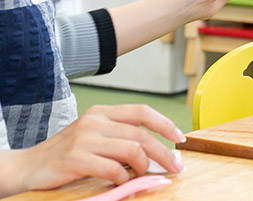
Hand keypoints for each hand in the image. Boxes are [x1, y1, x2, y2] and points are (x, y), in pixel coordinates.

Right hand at [9, 105, 184, 195]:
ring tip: (146, 177)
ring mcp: (84, 138)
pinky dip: (123, 179)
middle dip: (163, 152)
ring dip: (145, 167)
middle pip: (141, 134)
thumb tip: (156, 150)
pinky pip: (112, 169)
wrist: (27, 167)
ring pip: (131, 150)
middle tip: (175, 167)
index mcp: (103, 112)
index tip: (180, 140)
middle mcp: (95, 120)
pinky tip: (123, 185)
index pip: (142, 112)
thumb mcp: (94, 137)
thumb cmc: (66, 154)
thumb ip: (120, 138)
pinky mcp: (75, 158)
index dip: (165, 125)